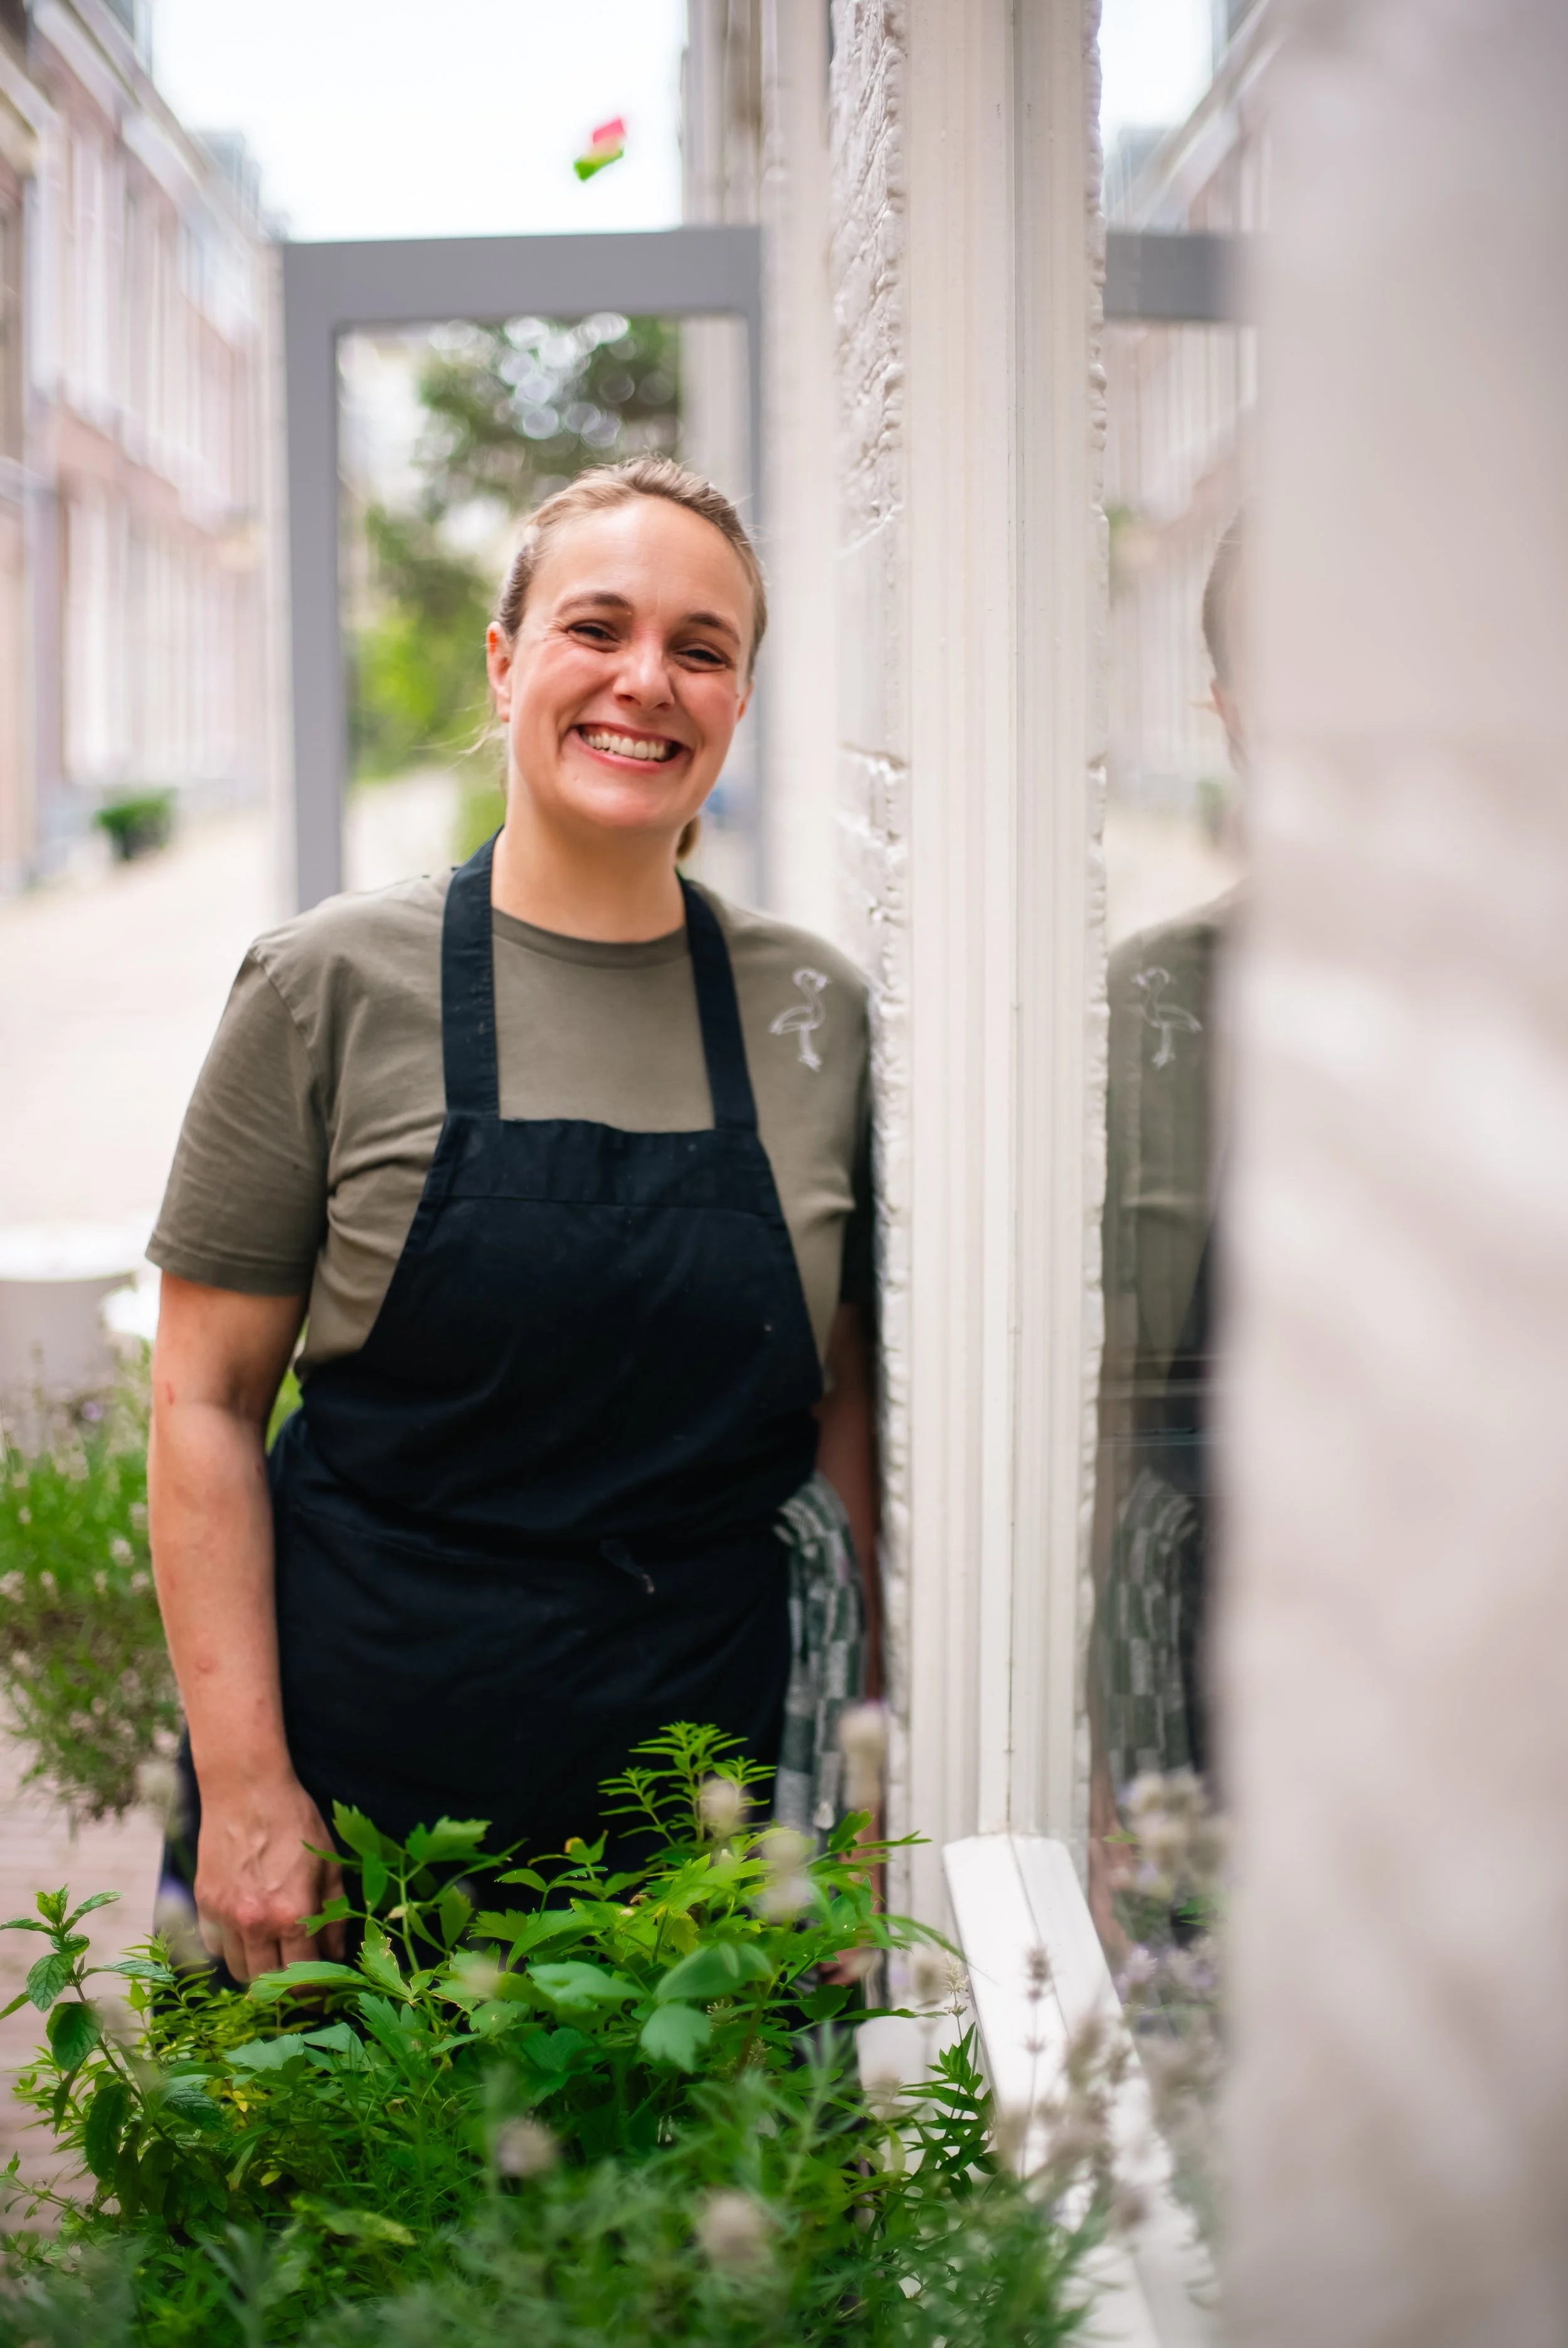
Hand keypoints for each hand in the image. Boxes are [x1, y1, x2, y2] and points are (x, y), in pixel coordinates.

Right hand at [193, 1770, 345, 1982]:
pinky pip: (215, 1946)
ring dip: (258, 1970)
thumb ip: (334, 1915)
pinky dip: (231, 1949)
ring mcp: (224, 1916)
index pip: (304, 1978)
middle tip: (299, 1982)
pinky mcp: (203, 1905)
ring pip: (238, 1969)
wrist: (246, 1789)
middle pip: (266, 1984)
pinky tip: (246, 1933)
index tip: (322, 1997)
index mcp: (292, 1915)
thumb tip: (336, 1955)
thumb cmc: (295, 1821)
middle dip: (286, 1990)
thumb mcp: (329, 1864)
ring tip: (274, 1956)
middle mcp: (254, 1924)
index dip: (315, 1995)